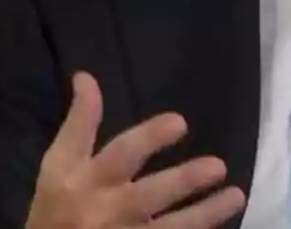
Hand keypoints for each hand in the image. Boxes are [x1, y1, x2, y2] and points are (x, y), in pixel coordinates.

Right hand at [26, 72, 245, 227]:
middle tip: (217, 166)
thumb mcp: (57, 167)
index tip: (180, 122)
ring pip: (169, 228)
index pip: (113, 154)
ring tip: (236, 195)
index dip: (147, 137)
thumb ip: (78, 123)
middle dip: (182, 181)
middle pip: (146, 196)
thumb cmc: (54, 211)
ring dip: (204, 213)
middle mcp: (100, 211)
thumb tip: (86, 77)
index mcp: (79, 182)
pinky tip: (222, 225)